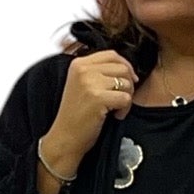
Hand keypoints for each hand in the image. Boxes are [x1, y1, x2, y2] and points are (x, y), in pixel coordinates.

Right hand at [44, 47, 136, 175]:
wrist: (65, 138)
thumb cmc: (77, 116)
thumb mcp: (82, 85)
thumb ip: (99, 72)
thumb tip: (127, 67)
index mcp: (78, 64)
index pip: (112, 54)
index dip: (126, 66)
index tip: (129, 80)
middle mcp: (83, 69)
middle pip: (122, 67)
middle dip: (128, 85)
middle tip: (121, 100)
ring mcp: (89, 83)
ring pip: (126, 82)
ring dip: (127, 98)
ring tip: (116, 110)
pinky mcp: (97, 98)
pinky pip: (126, 98)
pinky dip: (125, 109)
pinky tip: (115, 116)